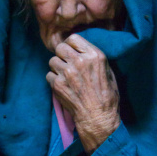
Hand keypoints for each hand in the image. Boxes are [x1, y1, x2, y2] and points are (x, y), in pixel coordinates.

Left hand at [46, 34, 119, 154]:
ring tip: (64, 76)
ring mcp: (67, 73)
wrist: (97, 117)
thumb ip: (93, 58)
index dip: (70, 45)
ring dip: (56, 67)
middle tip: (65, 63)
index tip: (71, 51)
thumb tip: (81, 50)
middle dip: (61, 54)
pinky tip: (62, 86)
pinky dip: (53, 80)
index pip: (73, 38)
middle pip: (60, 47)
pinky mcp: (57, 84)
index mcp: (94, 55)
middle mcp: (79, 61)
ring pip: (52, 61)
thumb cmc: (106, 96)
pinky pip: (48, 75)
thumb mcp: (107, 71)